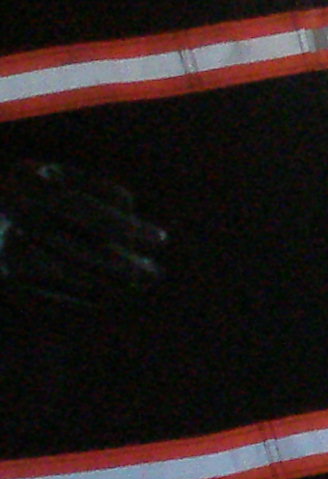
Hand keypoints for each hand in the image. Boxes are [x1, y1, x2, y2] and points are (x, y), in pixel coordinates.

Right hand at [0, 155, 166, 308]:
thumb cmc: (39, 192)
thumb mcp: (66, 179)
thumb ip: (105, 193)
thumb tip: (136, 225)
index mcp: (26, 182)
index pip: (81, 207)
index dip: (123, 225)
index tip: (162, 239)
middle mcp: (8, 216)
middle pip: (73, 246)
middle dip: (120, 264)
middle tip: (155, 273)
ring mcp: (0, 249)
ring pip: (64, 274)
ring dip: (107, 284)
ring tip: (139, 285)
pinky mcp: (3, 278)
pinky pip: (50, 296)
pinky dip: (84, 299)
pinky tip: (109, 297)